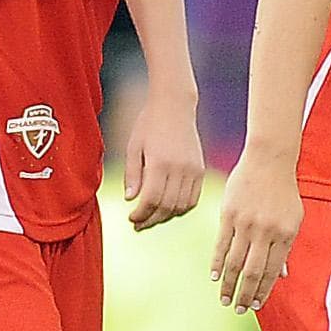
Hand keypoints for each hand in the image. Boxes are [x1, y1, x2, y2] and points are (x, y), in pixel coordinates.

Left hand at [120, 87, 204, 229]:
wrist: (175, 106)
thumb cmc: (149, 124)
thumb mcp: (133, 147)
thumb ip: (132, 174)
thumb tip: (131, 200)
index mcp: (160, 162)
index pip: (151, 199)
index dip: (140, 214)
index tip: (130, 217)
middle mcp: (179, 168)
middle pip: (167, 206)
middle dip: (151, 220)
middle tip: (138, 225)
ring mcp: (193, 170)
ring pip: (182, 206)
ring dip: (166, 216)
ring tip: (152, 218)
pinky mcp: (200, 170)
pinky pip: (193, 198)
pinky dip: (181, 208)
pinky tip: (168, 209)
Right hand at [210, 145, 302, 311]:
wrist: (269, 160)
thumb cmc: (283, 192)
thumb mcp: (293, 220)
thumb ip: (286, 248)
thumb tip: (281, 276)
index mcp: (285, 234)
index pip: (272, 271)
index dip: (263, 290)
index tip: (256, 304)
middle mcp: (266, 232)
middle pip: (252, 271)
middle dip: (245, 294)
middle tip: (238, 309)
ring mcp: (246, 224)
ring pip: (235, 262)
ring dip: (229, 284)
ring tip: (225, 300)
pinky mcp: (228, 215)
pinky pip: (221, 245)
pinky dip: (217, 263)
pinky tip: (214, 277)